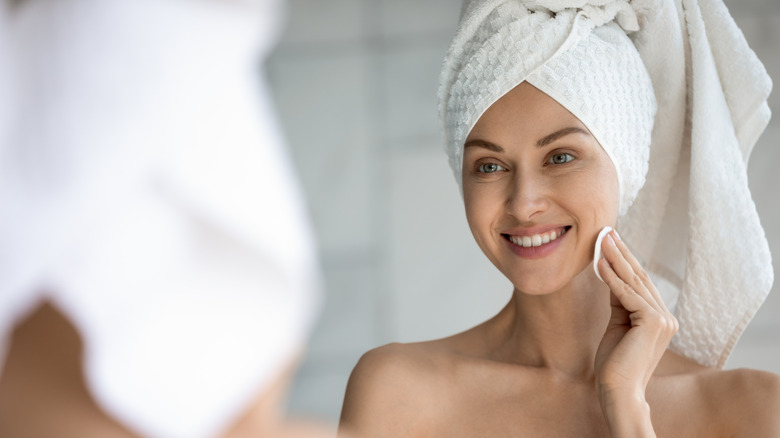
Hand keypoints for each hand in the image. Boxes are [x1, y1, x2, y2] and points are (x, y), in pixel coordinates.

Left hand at [593, 230, 677, 435]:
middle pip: (639, 278)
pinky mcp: (653, 322)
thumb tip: (609, 273)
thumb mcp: (617, 324)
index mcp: (660, 318)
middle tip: (606, 230)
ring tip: (601, 239)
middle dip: (620, 252)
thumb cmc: (614, 363)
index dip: (624, 260)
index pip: (640, 282)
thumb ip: (618, 301)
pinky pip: (626, 294)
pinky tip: (598, 263)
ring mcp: (663, 319)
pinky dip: (611, 278)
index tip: (610, 240)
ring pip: (633, 282)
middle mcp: (666, 316)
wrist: (618, 390)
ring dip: (614, 258)